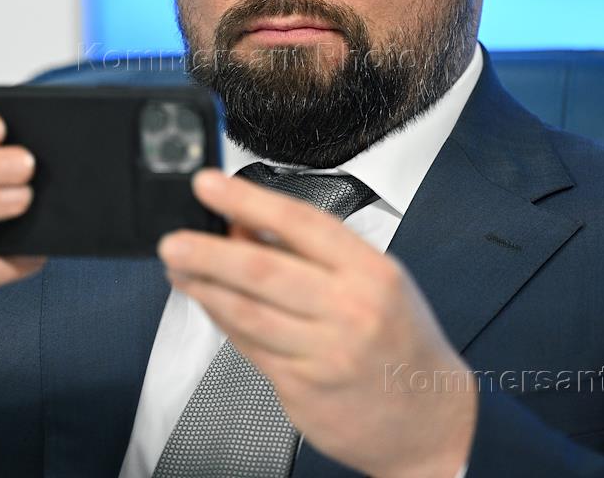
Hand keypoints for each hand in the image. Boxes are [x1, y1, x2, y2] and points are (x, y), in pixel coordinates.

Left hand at [158, 170, 476, 477]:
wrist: (429, 417)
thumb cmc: (400, 341)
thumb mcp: (375, 280)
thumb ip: (314, 253)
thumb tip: (246, 224)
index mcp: (370, 272)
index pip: (300, 223)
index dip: (248, 201)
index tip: (210, 186)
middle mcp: (350, 310)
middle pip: (263, 270)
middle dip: (209, 252)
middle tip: (174, 240)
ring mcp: (325, 353)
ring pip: (247, 312)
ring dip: (204, 288)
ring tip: (180, 269)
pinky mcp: (302, 389)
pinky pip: (249, 346)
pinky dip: (223, 322)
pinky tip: (208, 304)